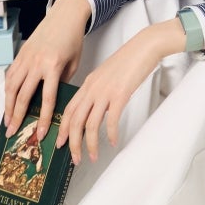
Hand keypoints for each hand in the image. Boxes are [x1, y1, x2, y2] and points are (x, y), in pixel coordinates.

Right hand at [3, 0, 88, 139]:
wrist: (65, 15)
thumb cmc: (73, 39)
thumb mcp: (74, 63)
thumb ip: (62, 82)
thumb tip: (53, 101)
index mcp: (53, 66)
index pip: (46, 99)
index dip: (43, 118)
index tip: (40, 134)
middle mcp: (36, 63)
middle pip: (23, 96)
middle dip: (18, 117)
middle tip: (13, 132)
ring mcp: (26, 58)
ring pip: (11, 87)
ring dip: (8, 106)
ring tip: (8, 121)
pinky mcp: (20, 54)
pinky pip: (10, 75)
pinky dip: (7, 90)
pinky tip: (8, 101)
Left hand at [56, 22, 181, 165]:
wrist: (144, 46)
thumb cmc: (129, 59)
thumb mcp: (106, 74)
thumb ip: (98, 90)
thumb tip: (96, 108)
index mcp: (87, 84)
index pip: (68, 110)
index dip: (62, 129)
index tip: (60, 143)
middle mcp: (92, 89)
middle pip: (74, 121)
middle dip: (72, 143)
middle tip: (74, 158)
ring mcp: (105, 92)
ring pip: (89, 124)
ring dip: (90, 145)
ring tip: (93, 156)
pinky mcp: (120, 95)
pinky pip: (111, 120)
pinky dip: (110, 134)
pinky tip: (113, 141)